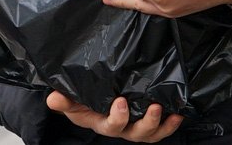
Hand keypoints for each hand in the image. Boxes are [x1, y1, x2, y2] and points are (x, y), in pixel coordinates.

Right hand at [46, 91, 182, 141]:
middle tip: (153, 107)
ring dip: (161, 125)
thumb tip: (53, 98)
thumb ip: (63, 100)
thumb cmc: (82, 102)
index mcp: (103, 123)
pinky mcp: (147, 120)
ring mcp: (135, 126)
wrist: (91, 100)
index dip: (118, 117)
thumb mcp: (71, 102)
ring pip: (151, 134)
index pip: (111, 126)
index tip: (120, 101)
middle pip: (136, 134)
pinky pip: (161, 129)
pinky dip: (171, 124)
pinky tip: (178, 114)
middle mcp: (121, 128)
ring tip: (167, 111)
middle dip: (147, 123)